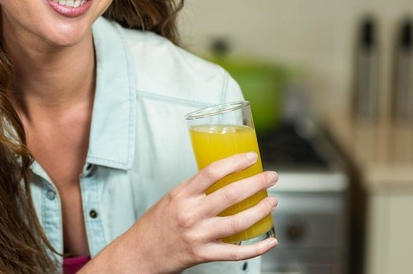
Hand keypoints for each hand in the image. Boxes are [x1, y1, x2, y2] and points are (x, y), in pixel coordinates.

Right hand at [88, 152, 278, 273]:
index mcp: (181, 195)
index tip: (251, 157)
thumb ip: (195, 192)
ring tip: (272, 202)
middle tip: (271, 177)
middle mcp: (190, 214)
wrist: (139, 254)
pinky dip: (257, 247)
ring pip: (238, 222)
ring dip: (261, 211)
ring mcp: (198, 235)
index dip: (235, 162)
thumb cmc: (155, 225)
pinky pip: (236, 252)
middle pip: (231, 195)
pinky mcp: (203, 255)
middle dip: (257, 183)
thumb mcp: (171, 200)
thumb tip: (223, 179)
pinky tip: (270, 240)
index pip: (211, 172)